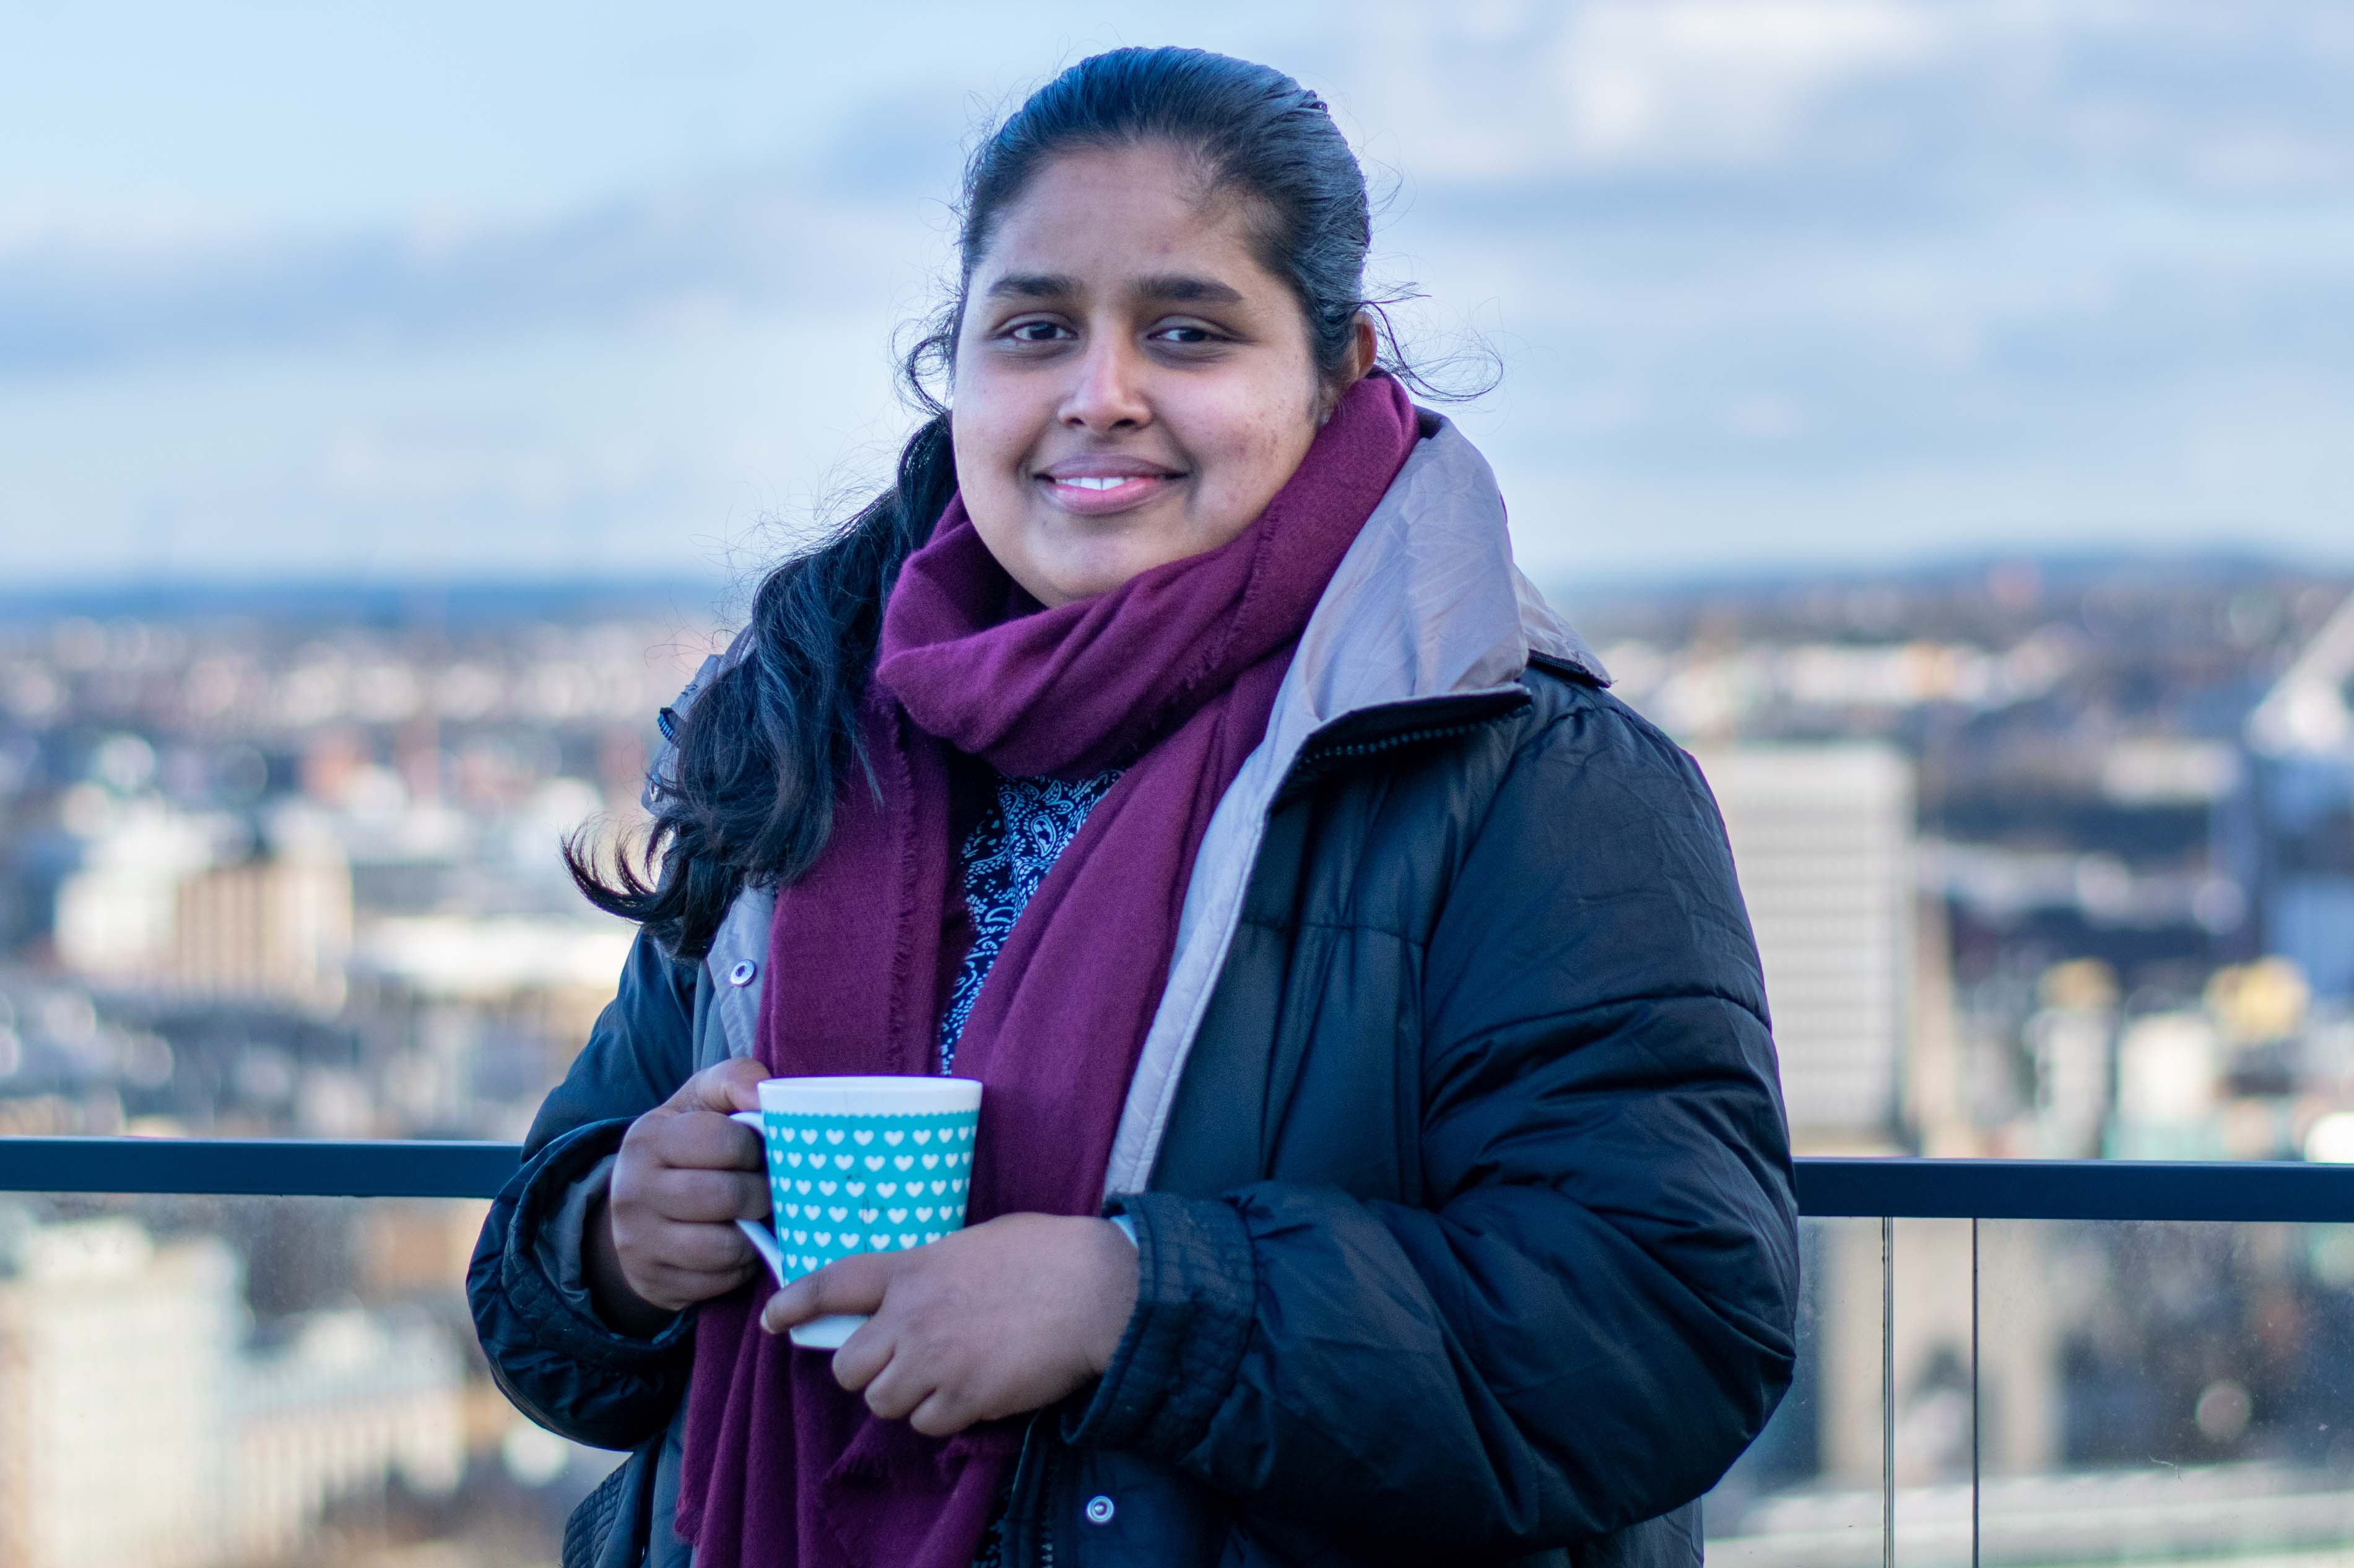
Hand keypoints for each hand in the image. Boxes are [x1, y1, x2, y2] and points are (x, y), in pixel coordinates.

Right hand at [589, 1056, 771, 1331]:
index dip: (757, 1147)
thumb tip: (766, 1093)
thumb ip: (736, 1079)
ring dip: (754, 1234)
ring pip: (724, 1246)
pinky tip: (739, 1246)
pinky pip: (718, 1281)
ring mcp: (639, 1242)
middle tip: (770, 1188)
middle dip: (762, 1193)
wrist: (638, 1209)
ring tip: (757, 1218)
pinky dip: (740, 1267)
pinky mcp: (654, 1282)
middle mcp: (633, 1191)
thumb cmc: (688, 1145)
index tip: (763, 1150)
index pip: (723, 1140)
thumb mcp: (703, 1101)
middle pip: (727, 1196)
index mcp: (648, 1138)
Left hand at [759, 1212, 1139, 1436]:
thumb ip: (935, 1269)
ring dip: (905, 1396)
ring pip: (882, 1402)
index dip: (795, 1303)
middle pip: (847, 1366)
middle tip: (898, 1363)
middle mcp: (912, 1317)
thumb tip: (920, 1292)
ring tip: (941, 1380)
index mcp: (914, 1269)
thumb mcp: (977, 1243)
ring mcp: (935, 1361)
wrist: (1097, 1290)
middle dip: (866, 1369)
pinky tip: (973, 1393)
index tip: (773, 1319)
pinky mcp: (965, 1399)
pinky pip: (927, 1424)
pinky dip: (944, 1417)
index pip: (835, 1283)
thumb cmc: (1048, 1254)